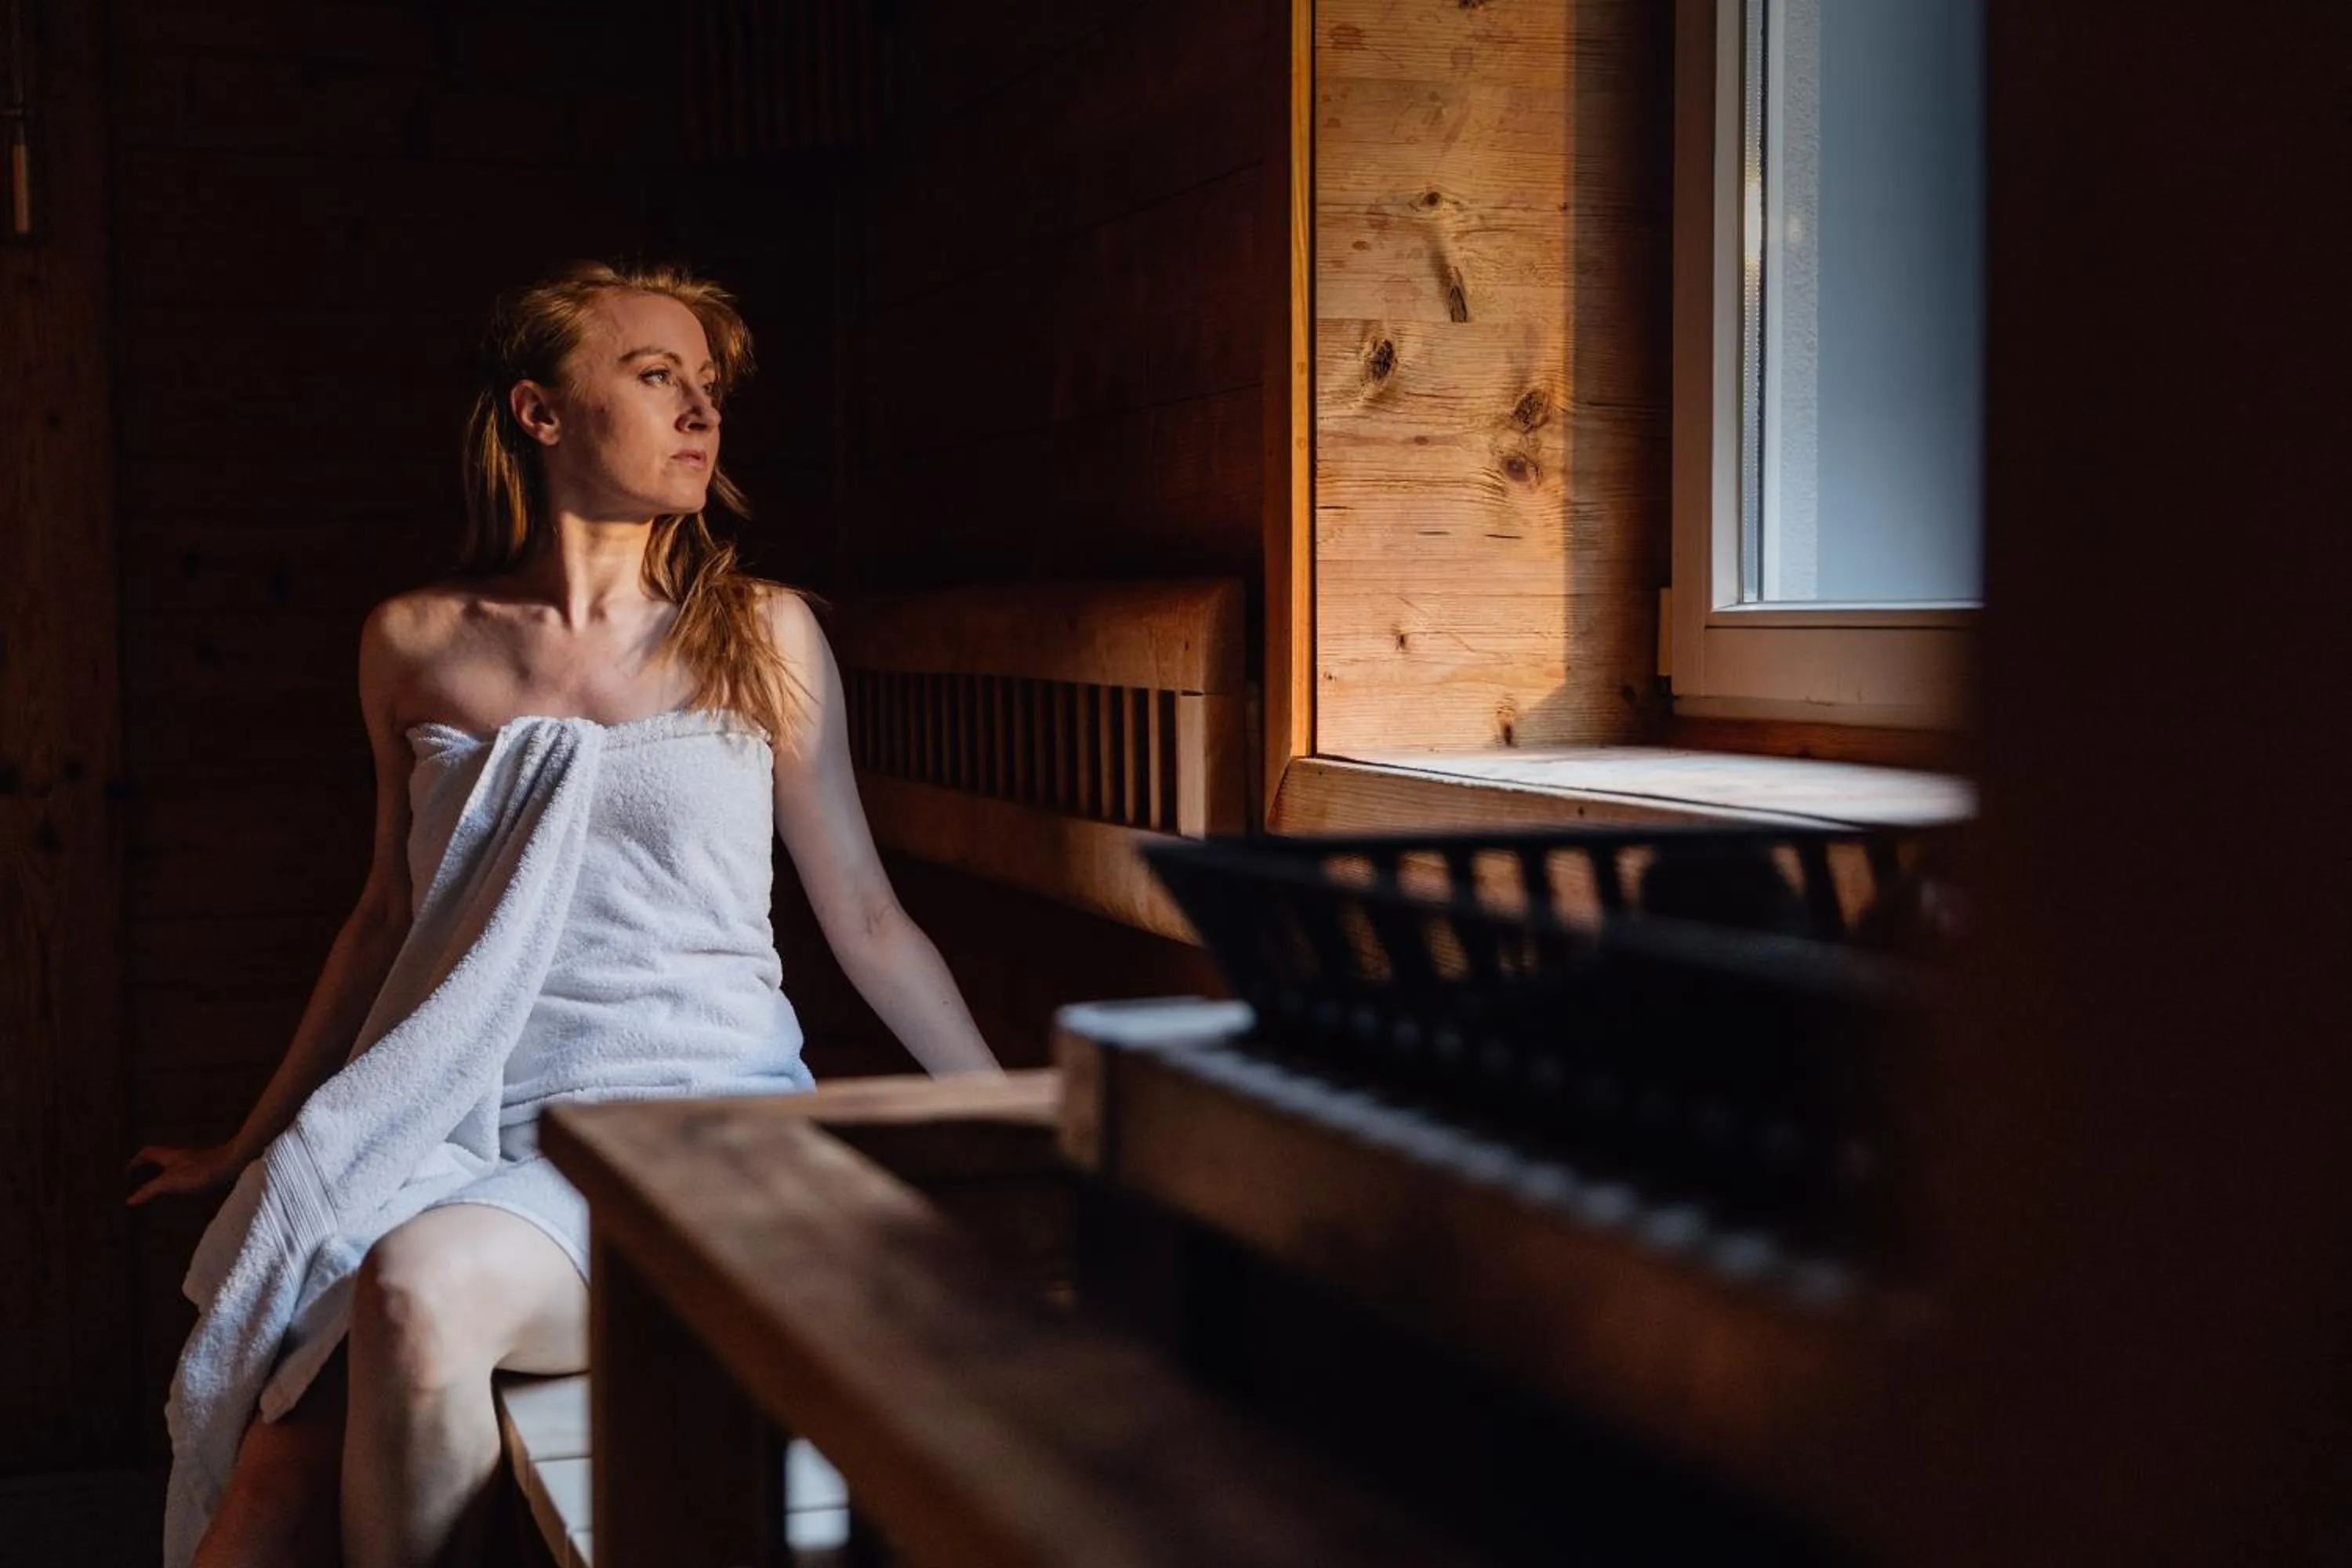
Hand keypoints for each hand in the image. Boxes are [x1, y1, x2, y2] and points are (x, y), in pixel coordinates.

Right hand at [125, 1141, 248, 1205]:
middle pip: (159, 1156)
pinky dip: (178, 1176)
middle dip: (148, 1165)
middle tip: (139, 1178)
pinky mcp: (207, 1166)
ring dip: (163, 1171)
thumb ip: (151, 1190)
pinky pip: (186, 1169)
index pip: (147, 1153)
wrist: (233, 1163)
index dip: (135, 1161)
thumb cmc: (202, 1171)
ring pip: (173, 1163)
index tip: (126, 1172)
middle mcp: (181, 1155)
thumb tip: (129, 1200)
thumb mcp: (172, 1182)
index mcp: (169, 1155)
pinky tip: (184, 1188)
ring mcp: (195, 1159)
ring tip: (158, 1185)